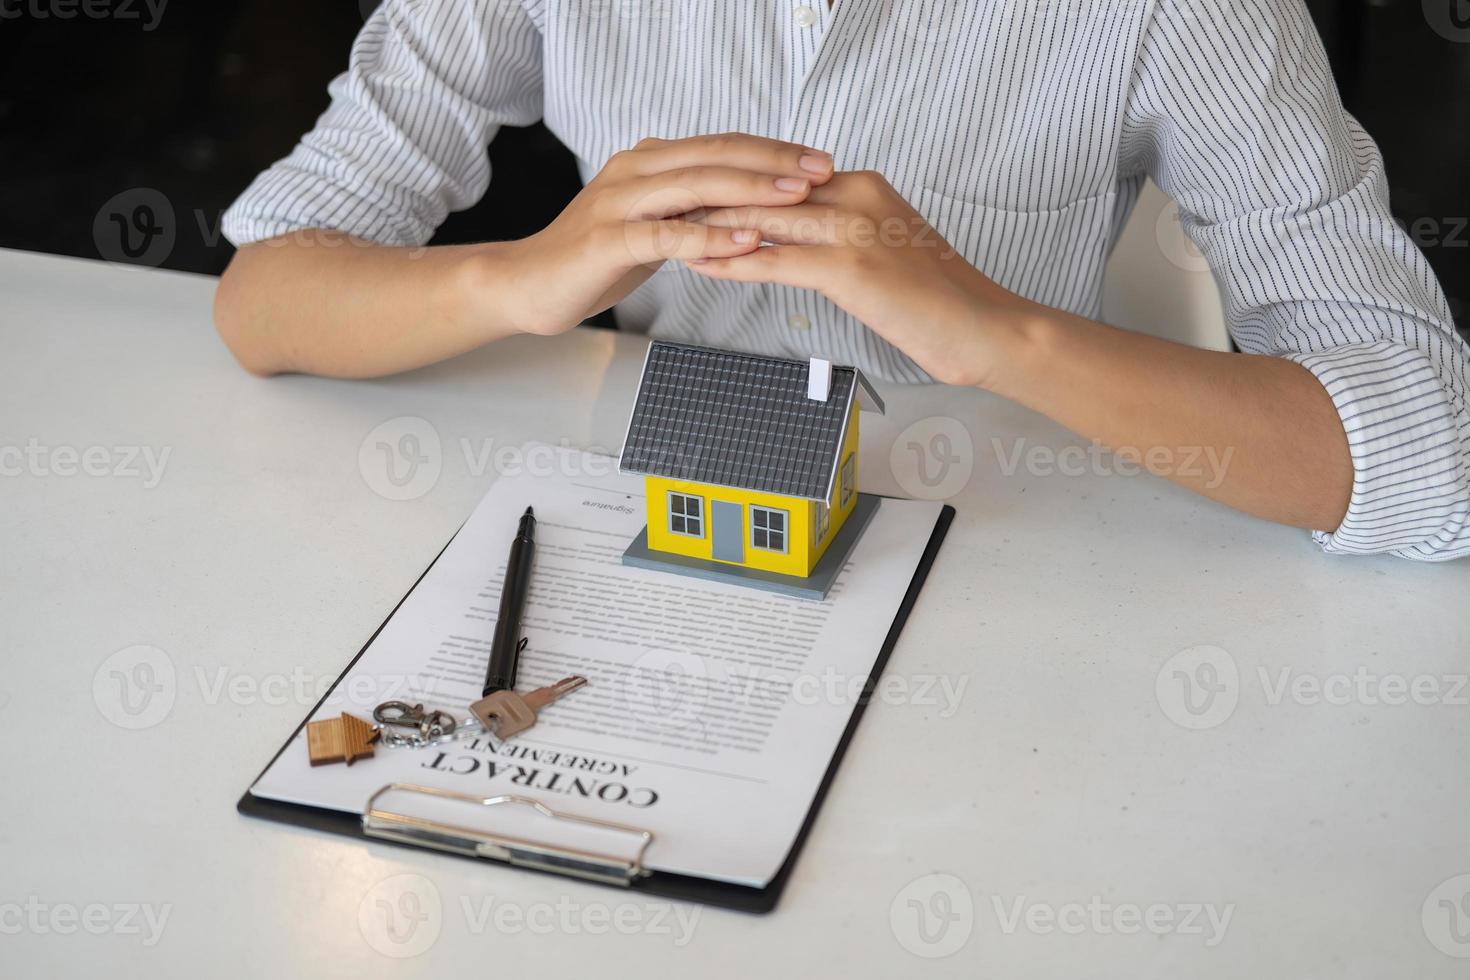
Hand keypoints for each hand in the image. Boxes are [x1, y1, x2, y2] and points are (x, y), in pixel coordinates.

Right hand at [498, 133, 835, 335]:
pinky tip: (744, 240)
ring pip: (695, 186)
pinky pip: (666, 236)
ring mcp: (619, 203)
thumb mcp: (654, 228)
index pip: (722, 145)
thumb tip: (746, 209)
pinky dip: (708, 238)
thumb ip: (692, 212)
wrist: (527, 285)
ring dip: (750, 190)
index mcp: (650, 163)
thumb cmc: (594, 261)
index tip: (821, 161)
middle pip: (715, 155)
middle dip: (775, 162)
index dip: (775, 150)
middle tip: (823, 171)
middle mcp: (635, 171)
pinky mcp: (607, 240)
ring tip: (795, 197)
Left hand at [688, 170, 1032, 386]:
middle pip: (766, 189)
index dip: (735, 183)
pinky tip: (700, 265)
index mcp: (865, 186)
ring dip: (710, 226)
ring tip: (666, 231)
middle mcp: (858, 196)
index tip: (694, 189)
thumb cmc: (939, 300)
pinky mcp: (850, 268)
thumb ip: (845, 232)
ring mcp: (854, 229)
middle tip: (665, 205)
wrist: (984, 327)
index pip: (783, 176)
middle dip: (711, 198)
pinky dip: (731, 262)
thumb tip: (800, 239)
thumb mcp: (887, 249)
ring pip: (764, 219)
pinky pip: (775, 260)